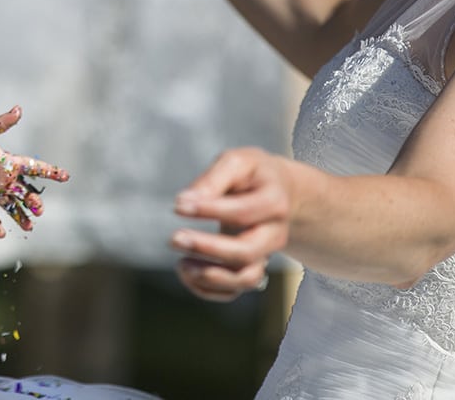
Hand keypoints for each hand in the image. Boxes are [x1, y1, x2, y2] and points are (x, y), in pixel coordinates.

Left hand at [0, 105, 68, 237]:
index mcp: (7, 162)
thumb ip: (1, 123)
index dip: (49, 171)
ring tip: (29, 227)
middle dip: (33, 201)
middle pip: (24, 191)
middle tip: (39, 209)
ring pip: (10, 205)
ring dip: (20, 216)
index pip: (32, 167)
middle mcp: (2, 177)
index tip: (65, 176)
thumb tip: (18, 109)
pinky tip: (2, 235)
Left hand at [170, 147, 292, 300]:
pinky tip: (186, 272)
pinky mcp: (252, 268)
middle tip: (174, 238)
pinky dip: (208, 290)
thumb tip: (185, 200)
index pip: (241, 212)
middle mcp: (274, 234)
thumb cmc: (253, 174)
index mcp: (274, 202)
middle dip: (207, 248)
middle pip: (246, 252)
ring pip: (245, 279)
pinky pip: (234, 291)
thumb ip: (213, 179)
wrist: (280, 192)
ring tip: (181, 264)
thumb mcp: (238, 162)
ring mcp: (265, 255)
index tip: (178, 204)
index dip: (208, 210)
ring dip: (210, 277)